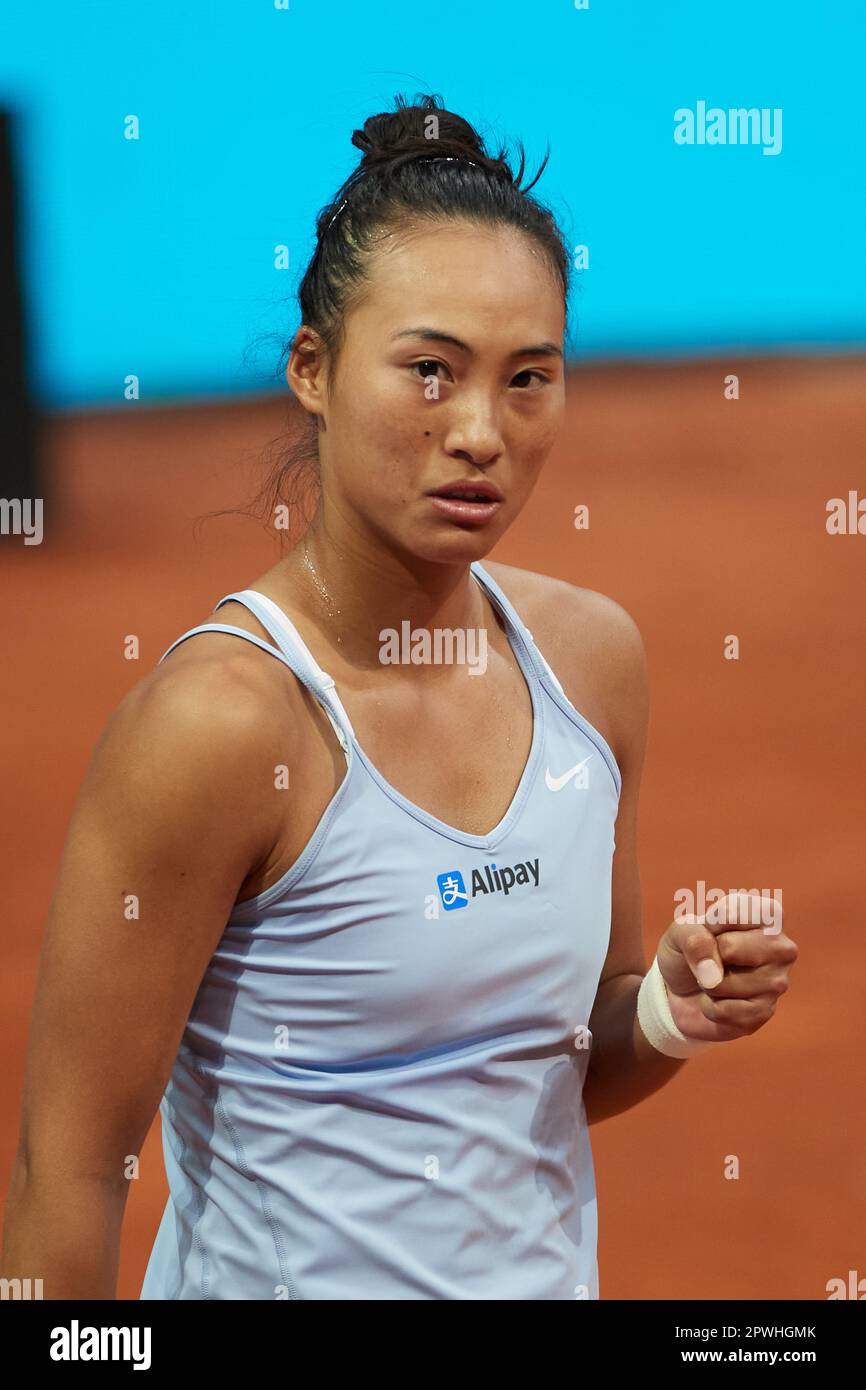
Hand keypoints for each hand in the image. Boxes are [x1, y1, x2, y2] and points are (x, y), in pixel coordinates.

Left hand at [656, 891, 797, 1042]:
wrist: (683, 990)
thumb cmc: (690, 950)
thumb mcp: (681, 930)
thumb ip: (692, 936)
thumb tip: (713, 972)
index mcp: (768, 915)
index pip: (732, 912)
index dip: (709, 923)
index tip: (711, 929)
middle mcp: (781, 947)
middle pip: (730, 947)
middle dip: (708, 956)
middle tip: (714, 959)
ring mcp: (777, 982)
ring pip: (722, 983)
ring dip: (707, 985)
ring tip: (717, 980)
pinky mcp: (764, 1012)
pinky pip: (723, 1010)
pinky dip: (709, 1007)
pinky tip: (720, 1002)